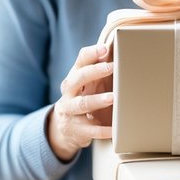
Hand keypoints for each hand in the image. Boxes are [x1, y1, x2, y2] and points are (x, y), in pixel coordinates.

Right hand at [47, 43, 114, 161]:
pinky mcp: (76, 130)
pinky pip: (90, 130)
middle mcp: (69, 93)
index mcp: (74, 78)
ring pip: (82, 104)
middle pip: (77, 79)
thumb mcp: (87, 84)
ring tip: (113, 97)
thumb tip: (113, 50)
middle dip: (94, 72)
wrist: (65, 128)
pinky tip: (114, 129)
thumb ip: (98, 68)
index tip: (105, 49)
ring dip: (97, 100)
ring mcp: (70, 112)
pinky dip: (102, 130)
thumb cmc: (83, 98)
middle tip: (111, 67)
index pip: (80, 62)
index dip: (92, 54)